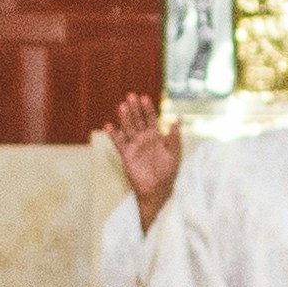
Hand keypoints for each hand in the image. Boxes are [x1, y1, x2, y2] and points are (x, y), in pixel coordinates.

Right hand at [106, 96, 182, 213]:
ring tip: (121, 106)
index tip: (144, 98)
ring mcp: (134, 146)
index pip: (151, 119)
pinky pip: (119, 143)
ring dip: (125, 118)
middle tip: (130, 96)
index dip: (148, 109)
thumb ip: (175, 136)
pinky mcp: (126, 155)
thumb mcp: (174, 153)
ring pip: (128, 128)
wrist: (158, 190)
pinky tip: (108, 126)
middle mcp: (144, 139)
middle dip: (134, 109)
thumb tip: (179, 118)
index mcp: (156, 137)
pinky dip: (113, 135)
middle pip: (138, 120)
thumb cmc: (169, 173)